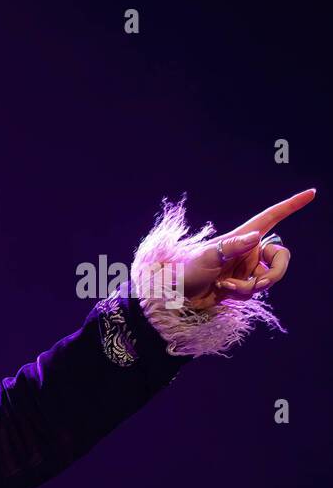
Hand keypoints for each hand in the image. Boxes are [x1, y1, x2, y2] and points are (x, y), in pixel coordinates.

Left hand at [175, 189, 314, 310]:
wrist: (175, 294)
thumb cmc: (186, 270)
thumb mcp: (207, 256)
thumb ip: (232, 247)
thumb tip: (256, 237)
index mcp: (242, 237)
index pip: (271, 217)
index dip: (291, 206)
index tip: (311, 193)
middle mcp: (248, 251)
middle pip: (280, 257)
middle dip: (275, 272)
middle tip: (259, 284)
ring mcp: (245, 269)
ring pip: (268, 279)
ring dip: (250, 287)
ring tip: (226, 287)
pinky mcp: (241, 285)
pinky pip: (254, 292)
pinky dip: (241, 294)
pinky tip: (223, 291)